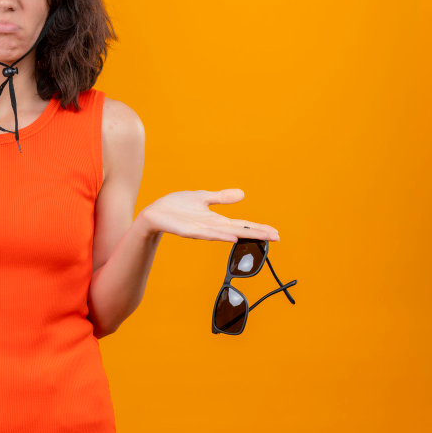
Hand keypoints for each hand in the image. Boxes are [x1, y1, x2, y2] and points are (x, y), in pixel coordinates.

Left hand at [138, 188, 279, 242]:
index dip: (258, 228)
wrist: (155, 212)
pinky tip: (231, 237)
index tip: (275, 233)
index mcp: (216, 220)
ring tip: (260, 237)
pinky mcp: (188, 230)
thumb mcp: (202, 198)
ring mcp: (200, 230)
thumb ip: (221, 198)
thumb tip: (242, 194)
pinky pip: (205, 234)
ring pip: (226, 234)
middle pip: (238, 231)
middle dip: (257, 234)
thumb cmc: (176, 207)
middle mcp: (211, 227)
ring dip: (242, 235)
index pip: (241, 225)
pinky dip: (219, 235)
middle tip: (276, 238)